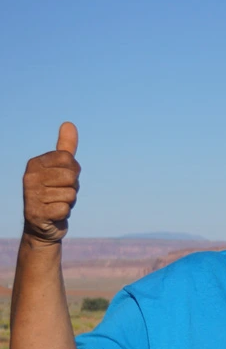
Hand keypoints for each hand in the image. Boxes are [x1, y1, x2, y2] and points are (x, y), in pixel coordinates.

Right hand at [22, 123, 79, 243]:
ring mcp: (31, 196)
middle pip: (71, 177)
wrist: (43, 225)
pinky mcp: (36, 214)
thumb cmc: (55, 193)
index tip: (63, 179)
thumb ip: (65, 147)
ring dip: (68, 202)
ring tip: (57, 203)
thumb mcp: (60, 168)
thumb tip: (69, 123)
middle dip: (72, 188)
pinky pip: (65, 209)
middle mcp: (29, 177)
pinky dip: (64, 213)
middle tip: (60, 193)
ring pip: (70, 194)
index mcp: (35, 163)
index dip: (73, 171)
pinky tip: (54, 214)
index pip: (69, 159)